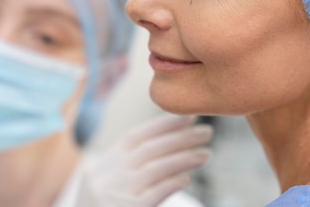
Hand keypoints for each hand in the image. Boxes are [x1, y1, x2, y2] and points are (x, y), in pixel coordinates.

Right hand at [75, 113, 212, 205]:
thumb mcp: (104, 184)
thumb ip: (127, 166)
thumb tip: (166, 146)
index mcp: (103, 164)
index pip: (136, 136)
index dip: (162, 124)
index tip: (188, 116)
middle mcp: (108, 175)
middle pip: (149, 149)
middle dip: (180, 137)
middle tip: (206, 130)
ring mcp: (116, 194)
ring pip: (155, 168)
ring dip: (183, 159)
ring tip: (206, 154)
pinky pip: (155, 193)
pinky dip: (172, 183)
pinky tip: (187, 177)